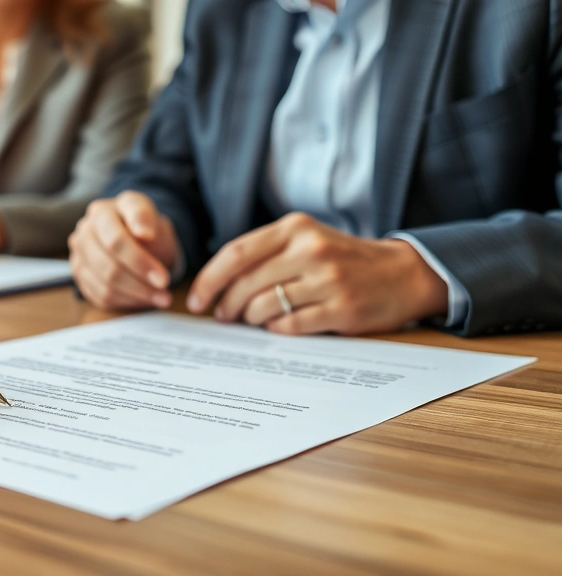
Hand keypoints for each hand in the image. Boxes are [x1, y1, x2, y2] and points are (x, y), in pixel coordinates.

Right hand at [68, 191, 178, 309]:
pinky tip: (144, 298)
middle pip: (108, 267)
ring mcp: (79, 256)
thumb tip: (144, 233)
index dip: (139, 262)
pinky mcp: (81, 277)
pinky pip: (102, 297)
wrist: (139, 239)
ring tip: (161, 298)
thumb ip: (145, 218)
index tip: (163, 279)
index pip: (115, 241)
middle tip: (166, 294)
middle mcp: (84, 233)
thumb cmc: (144, 226)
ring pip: (105, 286)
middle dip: (140, 284)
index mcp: (100, 213)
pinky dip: (127, 301)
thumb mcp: (151, 215)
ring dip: (137, 296)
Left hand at [186, 213, 448, 334]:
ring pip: (264, 305)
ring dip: (249, 318)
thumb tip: (218, 286)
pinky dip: (276, 329)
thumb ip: (266, 254)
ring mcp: (328, 280)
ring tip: (251, 319)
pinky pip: (289, 325)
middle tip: (222, 316)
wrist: (402, 274)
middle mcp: (311, 250)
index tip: (196, 299)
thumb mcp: (306, 240)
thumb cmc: (342, 259)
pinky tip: (279, 325)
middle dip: (226, 304)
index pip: (236, 253)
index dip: (209, 279)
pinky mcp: (341, 309)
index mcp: (296, 228)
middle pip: (245, 282)